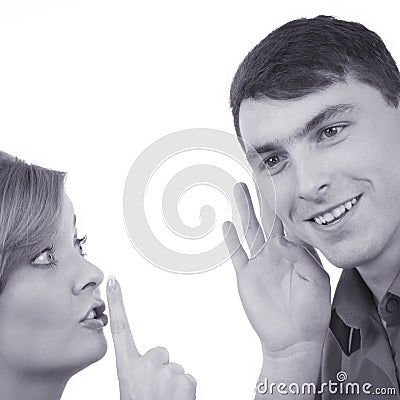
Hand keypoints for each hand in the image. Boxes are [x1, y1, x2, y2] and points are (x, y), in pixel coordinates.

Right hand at [106, 276, 196, 399]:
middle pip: (160, 353)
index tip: (114, 281)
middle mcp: (144, 365)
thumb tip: (150, 365)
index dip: (117, 303)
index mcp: (127, 369)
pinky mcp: (185, 378)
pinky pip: (187, 377)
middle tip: (156, 394)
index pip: (121, 328)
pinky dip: (185, 391)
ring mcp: (165, 371)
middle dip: (160, 369)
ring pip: (174, 368)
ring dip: (173, 384)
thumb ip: (139, 372)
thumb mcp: (132, 391)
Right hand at [223, 182, 330, 358]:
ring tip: (238, 187)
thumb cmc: (311, 311)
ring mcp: (259, 261)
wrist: (293, 338)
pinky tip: (225, 223)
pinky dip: (230, 239)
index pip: (290, 218)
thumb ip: (301, 258)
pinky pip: (236, 252)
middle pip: (267, 216)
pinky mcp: (245, 274)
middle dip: (262, 195)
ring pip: (249, 228)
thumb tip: (281, 241)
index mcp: (296, 249)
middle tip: (256, 173)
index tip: (280, 179)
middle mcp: (276, 250)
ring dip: (244, 208)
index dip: (285, 199)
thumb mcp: (316, 281)